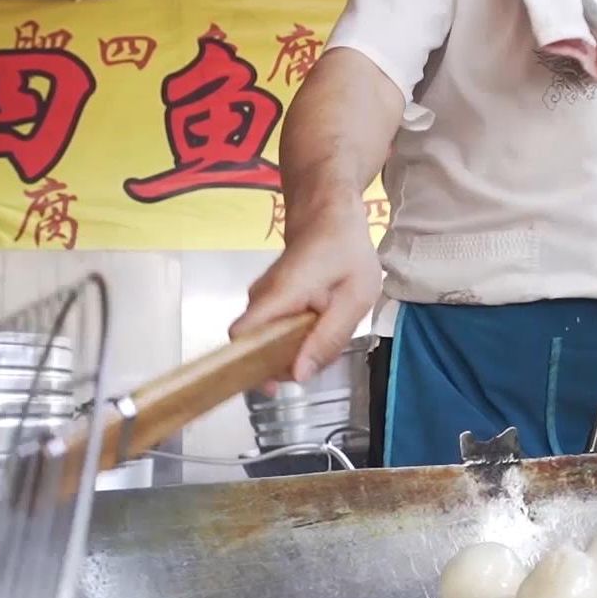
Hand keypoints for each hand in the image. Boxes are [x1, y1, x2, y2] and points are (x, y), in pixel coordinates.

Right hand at [229, 211, 381, 393]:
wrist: (330, 214)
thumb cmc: (346, 251)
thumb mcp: (355, 296)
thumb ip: (328, 337)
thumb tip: (298, 375)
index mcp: (278, 296)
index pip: (241, 339)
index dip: (250, 367)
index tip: (277, 384)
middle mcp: (260, 299)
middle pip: (256, 348)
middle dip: (287, 363)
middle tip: (324, 354)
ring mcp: (262, 299)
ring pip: (269, 340)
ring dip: (296, 349)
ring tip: (329, 334)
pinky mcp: (271, 301)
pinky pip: (276, 329)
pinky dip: (298, 336)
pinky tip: (323, 325)